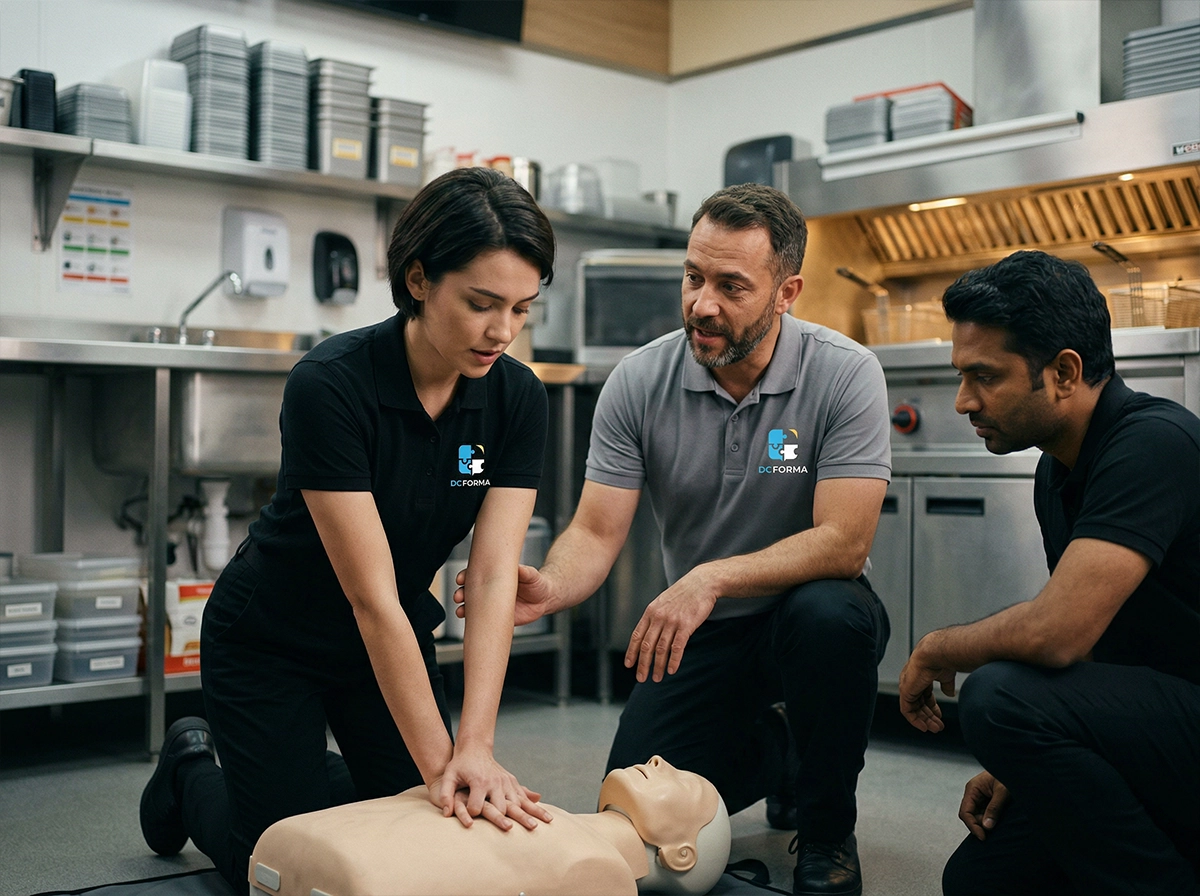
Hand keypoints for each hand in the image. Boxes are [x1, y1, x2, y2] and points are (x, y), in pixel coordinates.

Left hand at [429, 745, 552, 831]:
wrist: (475, 749)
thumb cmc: (459, 765)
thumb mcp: (449, 776)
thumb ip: (445, 793)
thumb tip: (446, 813)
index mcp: (479, 782)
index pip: (476, 806)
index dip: (471, 815)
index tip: (469, 822)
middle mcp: (495, 783)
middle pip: (501, 806)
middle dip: (505, 820)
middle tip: (511, 831)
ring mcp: (506, 783)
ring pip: (518, 802)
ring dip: (527, 814)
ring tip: (536, 827)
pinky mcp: (512, 782)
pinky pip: (524, 797)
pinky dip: (534, 807)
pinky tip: (544, 816)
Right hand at [454, 564, 551, 626]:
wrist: (544, 599)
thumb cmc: (536, 583)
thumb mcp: (532, 575)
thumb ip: (525, 572)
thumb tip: (518, 567)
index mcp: (495, 576)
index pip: (476, 574)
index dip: (466, 576)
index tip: (461, 579)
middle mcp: (490, 589)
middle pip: (470, 590)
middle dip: (461, 593)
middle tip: (458, 596)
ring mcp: (492, 604)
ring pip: (473, 606)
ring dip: (464, 608)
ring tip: (461, 611)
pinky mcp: (497, 617)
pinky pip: (483, 620)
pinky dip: (475, 622)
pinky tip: (470, 623)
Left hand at [625, 567, 718, 682]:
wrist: (701, 583)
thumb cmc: (683, 594)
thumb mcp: (663, 602)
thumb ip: (655, 617)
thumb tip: (649, 635)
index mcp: (651, 612)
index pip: (637, 636)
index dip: (632, 652)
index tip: (629, 665)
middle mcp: (659, 617)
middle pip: (647, 645)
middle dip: (643, 664)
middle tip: (641, 679)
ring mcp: (672, 621)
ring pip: (661, 649)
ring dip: (658, 666)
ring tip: (657, 678)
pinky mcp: (686, 625)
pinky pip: (677, 647)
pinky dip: (673, 660)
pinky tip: (671, 670)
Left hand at [898, 637, 957, 732]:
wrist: (936, 654)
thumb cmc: (943, 660)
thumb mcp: (946, 675)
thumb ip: (946, 685)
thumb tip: (949, 694)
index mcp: (922, 676)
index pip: (925, 695)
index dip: (932, 707)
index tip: (940, 716)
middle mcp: (913, 681)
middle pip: (919, 703)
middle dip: (929, 716)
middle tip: (938, 727)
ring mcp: (907, 686)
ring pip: (914, 709)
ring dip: (925, 720)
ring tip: (935, 729)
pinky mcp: (904, 691)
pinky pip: (907, 710)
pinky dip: (915, 720)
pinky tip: (924, 727)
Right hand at [958, 771, 1008, 839]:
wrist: (1019, 770)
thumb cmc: (1009, 775)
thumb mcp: (1002, 792)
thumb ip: (994, 808)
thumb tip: (986, 826)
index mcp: (973, 788)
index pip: (965, 812)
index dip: (972, 826)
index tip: (983, 836)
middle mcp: (974, 794)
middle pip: (971, 816)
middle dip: (980, 825)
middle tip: (994, 832)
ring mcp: (981, 798)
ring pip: (979, 817)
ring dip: (987, 823)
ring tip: (1000, 824)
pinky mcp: (989, 802)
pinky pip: (986, 814)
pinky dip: (991, 820)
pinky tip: (1000, 822)